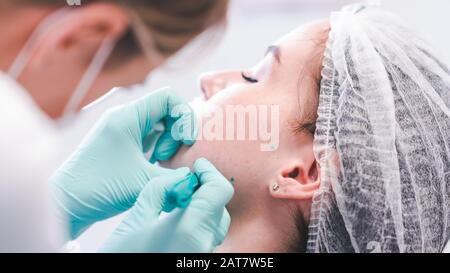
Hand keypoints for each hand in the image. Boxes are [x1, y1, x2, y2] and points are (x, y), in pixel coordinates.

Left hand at [51, 87, 196, 238]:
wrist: (65, 204)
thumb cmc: (98, 189)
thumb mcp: (143, 183)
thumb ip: (177, 178)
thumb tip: (196, 176)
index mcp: (128, 117)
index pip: (169, 97)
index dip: (185, 116)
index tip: (186, 142)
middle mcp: (126, 118)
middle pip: (167, 111)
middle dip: (176, 134)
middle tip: (165, 158)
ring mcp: (123, 131)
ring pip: (160, 126)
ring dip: (168, 144)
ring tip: (158, 164)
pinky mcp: (122, 145)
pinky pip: (150, 138)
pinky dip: (159, 150)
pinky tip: (152, 168)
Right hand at [99, 158, 233, 252]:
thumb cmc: (122, 257)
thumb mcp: (135, 219)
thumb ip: (160, 190)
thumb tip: (181, 176)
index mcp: (190, 230)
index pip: (219, 191)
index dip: (210, 172)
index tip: (197, 165)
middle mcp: (203, 245)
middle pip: (219, 208)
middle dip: (205, 190)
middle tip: (183, 183)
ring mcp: (202, 258)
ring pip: (215, 224)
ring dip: (203, 208)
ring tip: (179, 202)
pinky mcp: (196, 263)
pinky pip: (207, 239)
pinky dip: (199, 224)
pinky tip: (178, 222)